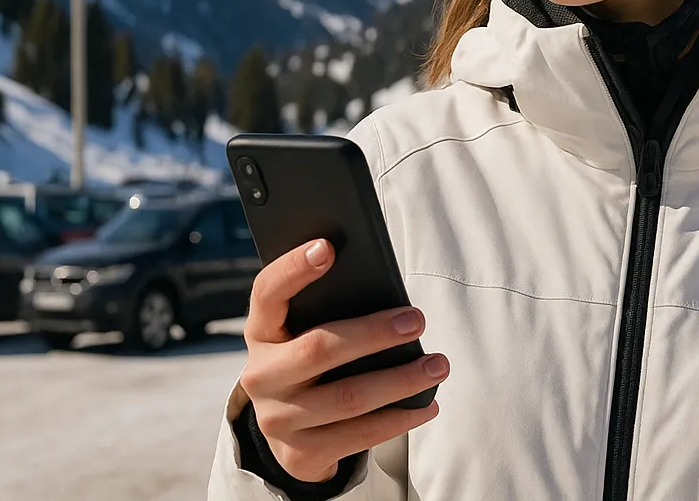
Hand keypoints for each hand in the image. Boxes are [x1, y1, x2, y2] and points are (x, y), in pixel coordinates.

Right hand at [239, 238, 447, 482]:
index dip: (293, 268)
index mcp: (261, 332)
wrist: (288, 432)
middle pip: (318, 349)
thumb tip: (385, 294)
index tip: (327, 246)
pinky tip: (427, 404)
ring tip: (437, 365)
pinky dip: (399, 418)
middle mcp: (261, 376)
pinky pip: (358, 436)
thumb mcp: (303, 333)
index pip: (267, 293)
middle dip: (373, 333)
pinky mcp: (301, 453)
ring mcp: (278, 418)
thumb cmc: (308, 362)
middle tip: (416, 320)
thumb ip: (328, 310)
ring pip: (348, 398)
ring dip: (401, 380)